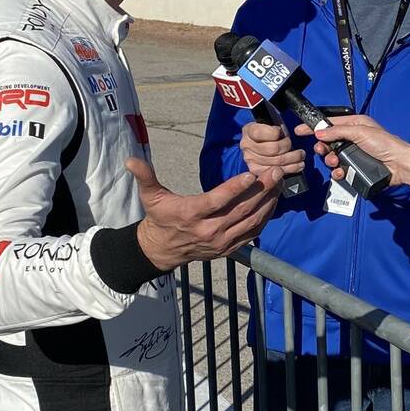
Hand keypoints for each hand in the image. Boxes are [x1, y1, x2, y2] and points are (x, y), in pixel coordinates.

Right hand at [127, 158, 282, 270]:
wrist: (163, 250)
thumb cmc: (160, 217)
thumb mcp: (150, 197)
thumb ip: (145, 177)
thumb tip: (130, 160)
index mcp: (191, 214)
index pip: (217, 201)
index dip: (235, 188)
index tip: (251, 174)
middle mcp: (209, 230)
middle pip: (241, 209)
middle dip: (261, 190)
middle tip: (276, 172)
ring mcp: (221, 241)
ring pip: (251, 221)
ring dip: (268, 202)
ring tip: (279, 183)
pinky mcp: (230, 248)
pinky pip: (253, 233)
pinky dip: (265, 217)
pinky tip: (273, 202)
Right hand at [240, 121, 304, 178]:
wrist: (264, 143)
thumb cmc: (272, 131)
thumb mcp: (273, 123)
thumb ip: (275, 128)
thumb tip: (280, 134)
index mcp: (249, 130)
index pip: (261, 133)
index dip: (276, 133)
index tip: (280, 132)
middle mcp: (246, 145)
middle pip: (273, 149)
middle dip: (287, 146)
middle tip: (293, 143)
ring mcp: (250, 159)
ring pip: (277, 162)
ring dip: (293, 158)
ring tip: (301, 155)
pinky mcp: (256, 171)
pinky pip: (276, 172)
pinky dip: (291, 168)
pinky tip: (298, 165)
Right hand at [295, 116, 409, 187]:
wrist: (399, 165)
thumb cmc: (385, 144)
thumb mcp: (360, 132)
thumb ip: (338, 132)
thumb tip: (319, 132)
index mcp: (354, 125)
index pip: (329, 123)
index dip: (314, 127)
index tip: (300, 130)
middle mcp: (352, 139)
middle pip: (328, 142)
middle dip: (322, 147)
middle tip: (322, 151)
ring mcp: (353, 154)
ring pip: (332, 157)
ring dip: (330, 160)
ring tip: (335, 162)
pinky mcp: (356, 168)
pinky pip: (340, 170)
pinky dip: (338, 172)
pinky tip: (341, 172)